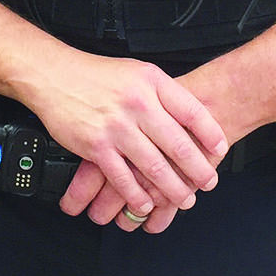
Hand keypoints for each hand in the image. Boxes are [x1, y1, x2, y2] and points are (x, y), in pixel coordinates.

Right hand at [22, 53, 227, 220]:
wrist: (55, 75)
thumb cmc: (97, 75)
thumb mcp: (137, 72)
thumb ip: (163, 93)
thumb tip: (191, 119)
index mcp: (151, 83)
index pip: (192, 111)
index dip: (211, 134)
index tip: (220, 150)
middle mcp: (137, 104)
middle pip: (178, 144)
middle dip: (198, 170)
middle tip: (208, 182)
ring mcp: (117, 127)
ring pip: (154, 166)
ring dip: (173, 188)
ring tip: (185, 198)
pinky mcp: (96, 146)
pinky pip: (122, 178)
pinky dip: (137, 195)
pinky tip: (146, 203)